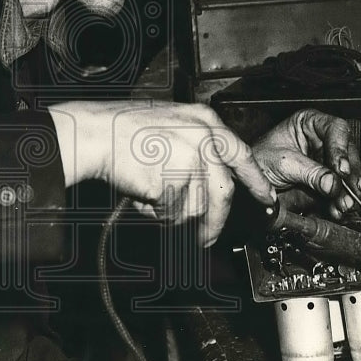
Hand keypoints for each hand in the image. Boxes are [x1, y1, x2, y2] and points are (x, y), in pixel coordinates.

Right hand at [49, 100, 275, 246]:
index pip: (242, 156)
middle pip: (223, 193)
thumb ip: (197, 146)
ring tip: (148, 193)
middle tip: (206, 238)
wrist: (95, 132)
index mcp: (206, 121)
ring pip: (195, 207)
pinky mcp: (174, 179)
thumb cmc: (123, 129)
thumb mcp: (172, 123)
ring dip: (172, 212)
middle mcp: (204, 138)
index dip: (255, 181)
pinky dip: (155, 213)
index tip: (265, 198)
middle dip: (214, 222)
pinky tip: (140, 193)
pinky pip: (172, 212)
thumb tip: (213, 186)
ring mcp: (190, 159)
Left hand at [250, 109, 360, 218]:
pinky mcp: (326, 180)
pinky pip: (340, 190)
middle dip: (349, 175)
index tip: (340, 169)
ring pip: (348, 173)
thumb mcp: (284, 163)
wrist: (248, 184)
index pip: (335, 129)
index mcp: (310, 123)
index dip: (341, 149)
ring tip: (343, 204)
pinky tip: (339, 209)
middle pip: (347, 153)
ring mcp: (326, 160)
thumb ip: (310, 173)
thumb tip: (333, 183)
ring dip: (348, 192)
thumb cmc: (259, 161)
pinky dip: (341, 201)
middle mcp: (322, 139)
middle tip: (349, 191)